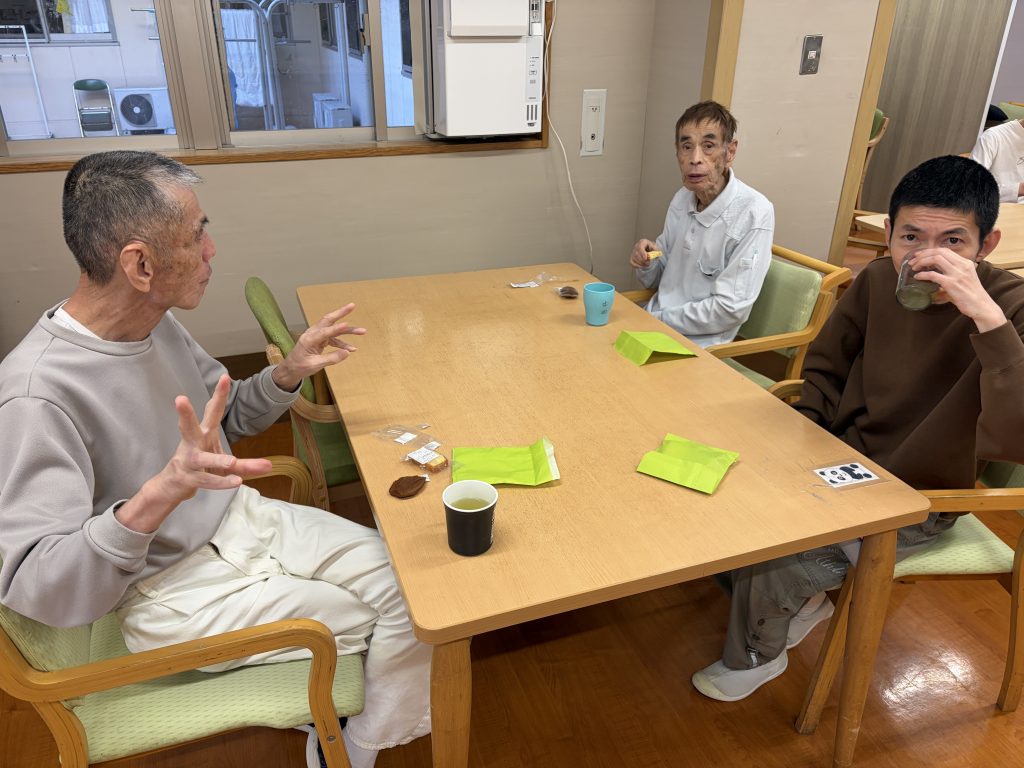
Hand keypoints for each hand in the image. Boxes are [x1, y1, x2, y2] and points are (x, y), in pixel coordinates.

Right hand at [115, 375, 271, 532]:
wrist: (173, 486)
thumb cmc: (200, 467)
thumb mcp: (225, 464)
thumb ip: (247, 465)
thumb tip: (269, 466)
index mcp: (203, 433)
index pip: (211, 411)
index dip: (218, 395)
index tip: (225, 377)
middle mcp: (193, 444)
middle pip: (189, 426)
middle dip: (185, 413)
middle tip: (180, 398)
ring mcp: (189, 461)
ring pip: (201, 459)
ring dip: (217, 460)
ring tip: (231, 462)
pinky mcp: (188, 478)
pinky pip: (207, 480)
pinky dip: (222, 482)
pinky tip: (236, 482)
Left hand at [272, 304, 366, 390]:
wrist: (291, 369)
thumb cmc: (300, 367)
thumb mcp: (315, 365)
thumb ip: (331, 358)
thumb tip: (347, 353)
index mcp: (308, 339)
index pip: (324, 332)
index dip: (336, 329)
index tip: (346, 324)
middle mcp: (313, 334)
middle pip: (328, 320)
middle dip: (341, 313)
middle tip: (352, 306)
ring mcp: (317, 336)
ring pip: (334, 329)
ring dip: (347, 330)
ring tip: (362, 331)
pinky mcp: (320, 340)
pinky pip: (333, 339)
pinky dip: (342, 342)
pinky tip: (351, 348)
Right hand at [630, 239, 657, 268]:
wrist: (649, 250)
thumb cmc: (652, 248)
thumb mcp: (655, 247)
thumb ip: (655, 250)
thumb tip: (655, 255)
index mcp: (642, 242)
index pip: (640, 247)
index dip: (642, 253)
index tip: (646, 258)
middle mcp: (636, 246)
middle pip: (636, 254)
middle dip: (643, 260)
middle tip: (648, 263)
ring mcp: (633, 252)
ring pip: (634, 259)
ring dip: (641, 263)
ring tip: (647, 265)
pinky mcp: (632, 258)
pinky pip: (632, 262)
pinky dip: (637, 266)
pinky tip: (643, 266)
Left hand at [908, 249, 1006, 331]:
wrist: (982, 306)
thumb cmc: (970, 295)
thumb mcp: (963, 279)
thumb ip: (951, 274)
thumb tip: (934, 275)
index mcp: (965, 263)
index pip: (945, 250)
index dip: (930, 251)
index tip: (919, 255)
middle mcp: (962, 265)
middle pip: (939, 252)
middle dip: (923, 254)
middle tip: (913, 261)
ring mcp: (957, 274)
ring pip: (936, 259)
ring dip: (922, 261)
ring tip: (914, 267)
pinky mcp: (952, 284)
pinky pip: (933, 275)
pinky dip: (923, 275)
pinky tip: (918, 277)